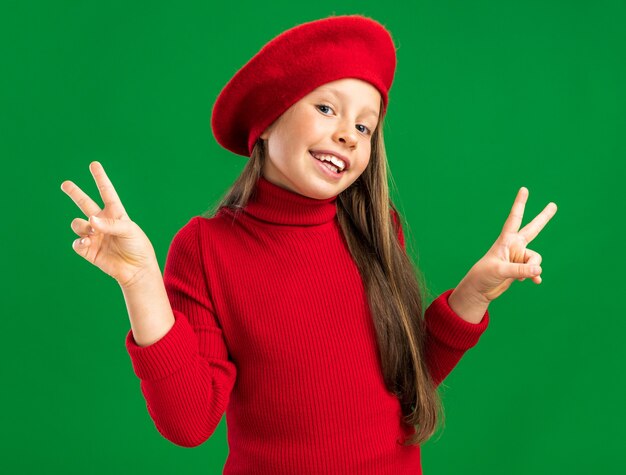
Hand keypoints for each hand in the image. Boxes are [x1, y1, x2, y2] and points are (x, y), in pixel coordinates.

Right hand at [61, 161, 158, 287]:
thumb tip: (90, 220)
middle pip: (85, 203)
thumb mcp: (129, 230)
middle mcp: (102, 222)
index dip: (100, 178)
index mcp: (116, 213)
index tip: (94, 164)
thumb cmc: (137, 247)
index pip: (107, 192)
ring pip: (77, 224)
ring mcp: (94, 235)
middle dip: (75, 193)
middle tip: (65, 184)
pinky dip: (80, 241)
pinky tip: (87, 242)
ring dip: (82, 226)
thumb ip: (110, 224)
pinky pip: (77, 242)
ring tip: (92, 233)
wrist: (136, 269)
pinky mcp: (88, 249)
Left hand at [464, 187, 557, 301]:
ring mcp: (518, 257)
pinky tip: (535, 282)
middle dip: (543, 218)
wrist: (479, 289)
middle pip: (533, 229)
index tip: (524, 189)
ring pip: (536, 260)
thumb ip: (520, 270)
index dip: (520, 204)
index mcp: (506, 240)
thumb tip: (538, 269)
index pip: (514, 218)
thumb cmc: (484, 275)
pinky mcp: (520, 268)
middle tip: (553, 204)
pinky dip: (534, 275)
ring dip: (532, 269)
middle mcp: (514, 246)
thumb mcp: (501, 271)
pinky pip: (535, 270)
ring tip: (519, 277)